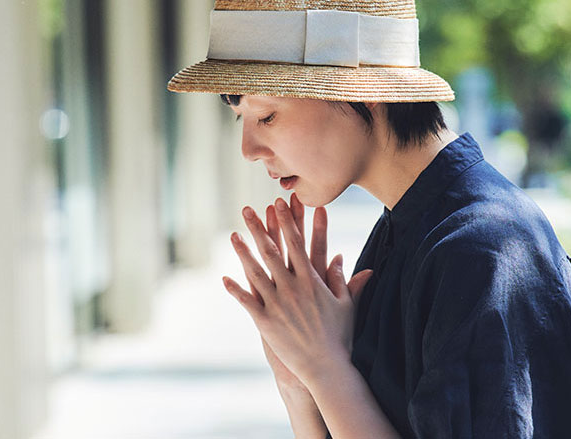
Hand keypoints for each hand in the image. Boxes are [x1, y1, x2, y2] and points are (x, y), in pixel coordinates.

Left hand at [224, 195, 372, 387]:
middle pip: (272, 251)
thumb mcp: (345, 304)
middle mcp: (292, 288)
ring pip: (255, 272)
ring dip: (243, 253)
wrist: (327, 367)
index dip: (287, 221)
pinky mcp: (266, 323)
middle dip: (259, 228)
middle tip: (248, 209)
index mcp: (311, 280)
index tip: (280, 203)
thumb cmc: (340, 336)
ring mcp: (277, 304)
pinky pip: (247, 302)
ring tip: (233, 235)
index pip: (296, 243)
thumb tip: (341, 258)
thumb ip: (343, 280)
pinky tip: (225, 278)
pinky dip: (236, 290)